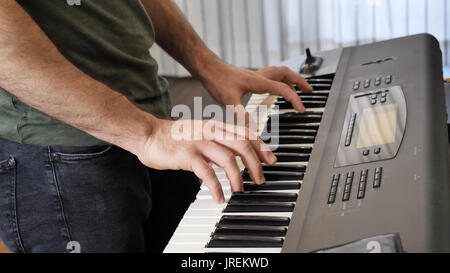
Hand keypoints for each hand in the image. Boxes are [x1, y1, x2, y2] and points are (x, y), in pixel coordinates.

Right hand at [137, 118, 276, 203]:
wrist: (148, 134)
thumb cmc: (173, 137)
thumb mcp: (200, 133)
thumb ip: (216, 141)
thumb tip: (233, 156)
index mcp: (215, 126)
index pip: (245, 134)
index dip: (261, 147)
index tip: (270, 160)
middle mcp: (211, 132)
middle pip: (242, 145)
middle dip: (255, 163)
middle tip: (259, 179)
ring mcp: (199, 143)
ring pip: (229, 159)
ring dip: (238, 177)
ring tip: (240, 191)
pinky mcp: (188, 156)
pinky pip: (208, 173)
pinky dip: (217, 187)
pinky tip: (219, 197)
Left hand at [200, 62, 312, 112]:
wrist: (208, 68)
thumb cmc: (217, 81)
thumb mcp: (228, 101)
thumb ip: (240, 115)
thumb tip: (252, 129)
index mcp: (258, 82)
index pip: (283, 89)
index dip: (295, 99)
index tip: (302, 109)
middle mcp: (260, 76)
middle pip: (286, 74)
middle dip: (300, 81)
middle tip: (310, 91)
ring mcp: (256, 75)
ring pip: (280, 72)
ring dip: (292, 78)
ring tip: (299, 87)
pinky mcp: (251, 76)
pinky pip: (271, 75)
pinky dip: (280, 79)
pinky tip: (277, 87)